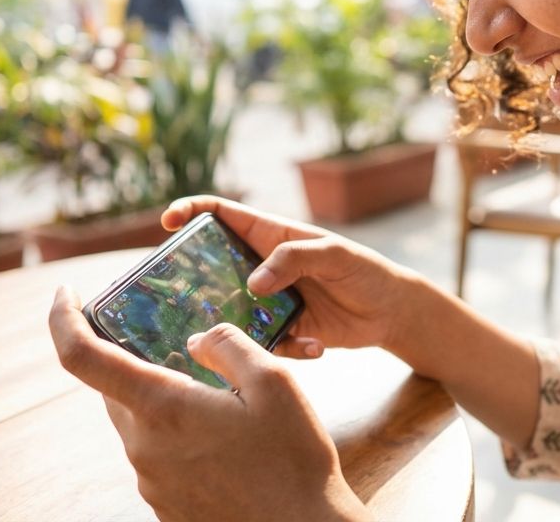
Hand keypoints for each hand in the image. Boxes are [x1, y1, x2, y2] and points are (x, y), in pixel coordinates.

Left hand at [49, 287, 368, 521]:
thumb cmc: (292, 458)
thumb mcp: (274, 381)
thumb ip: (228, 346)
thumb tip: (198, 340)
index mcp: (162, 409)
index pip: (81, 358)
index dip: (63, 319)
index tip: (64, 294)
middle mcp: (144, 447)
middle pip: (115, 390)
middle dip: (137, 362)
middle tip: (181, 348)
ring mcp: (151, 481)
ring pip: (140, 423)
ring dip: (166, 403)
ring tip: (223, 403)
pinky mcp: (166, 504)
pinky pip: (158, 456)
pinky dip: (180, 437)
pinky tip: (226, 442)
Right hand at [162, 196, 425, 360]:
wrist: (392, 312)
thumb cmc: (366, 270)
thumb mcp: (334, 254)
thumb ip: (293, 259)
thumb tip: (254, 283)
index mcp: (272, 236)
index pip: (223, 215)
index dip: (192, 211)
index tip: (168, 221)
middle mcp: (263, 268)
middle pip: (214, 268)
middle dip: (196, 281)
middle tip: (188, 298)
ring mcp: (270, 301)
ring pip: (231, 312)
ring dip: (235, 326)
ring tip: (256, 334)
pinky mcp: (282, 332)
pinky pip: (262, 343)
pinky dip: (284, 347)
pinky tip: (315, 345)